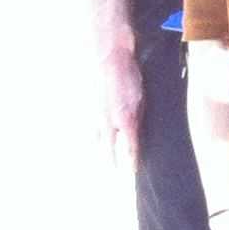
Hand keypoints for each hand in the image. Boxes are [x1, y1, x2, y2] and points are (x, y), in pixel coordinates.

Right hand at [99, 35, 142, 172]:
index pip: (129, 148)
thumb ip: (138, 118)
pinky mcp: (86, 109)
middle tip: (114, 172)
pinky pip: (88, 127)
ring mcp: (95, 115)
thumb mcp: (141, 99)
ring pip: (95, 140)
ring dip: (100, 150)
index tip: (133, 171)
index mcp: (126, 119)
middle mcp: (109, 121)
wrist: (109, 58)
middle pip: (108, 150)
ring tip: (103, 161)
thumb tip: (135, 133)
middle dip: (111, 162)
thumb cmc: (129, 76)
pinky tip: (92, 141)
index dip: (131, 161)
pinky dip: (91, 136)